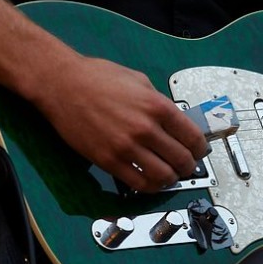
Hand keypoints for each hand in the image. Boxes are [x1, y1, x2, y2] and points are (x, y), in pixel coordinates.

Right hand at [32, 56, 209, 192]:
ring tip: (170, 175)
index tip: (199, 151)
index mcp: (157, 106)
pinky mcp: (108, 160)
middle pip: (182, 160)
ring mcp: (127, 147)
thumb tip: (173, 119)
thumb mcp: (139, 80)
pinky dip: (151, 186)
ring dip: (171, 179)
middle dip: (189, 166)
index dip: (200, 148)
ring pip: (163, 176)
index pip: (192, 137)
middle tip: (187, 165)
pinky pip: (138, 183)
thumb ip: (158, 101)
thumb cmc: (97, 77)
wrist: (62, 84)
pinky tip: (151, 181)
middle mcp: (145, 128)